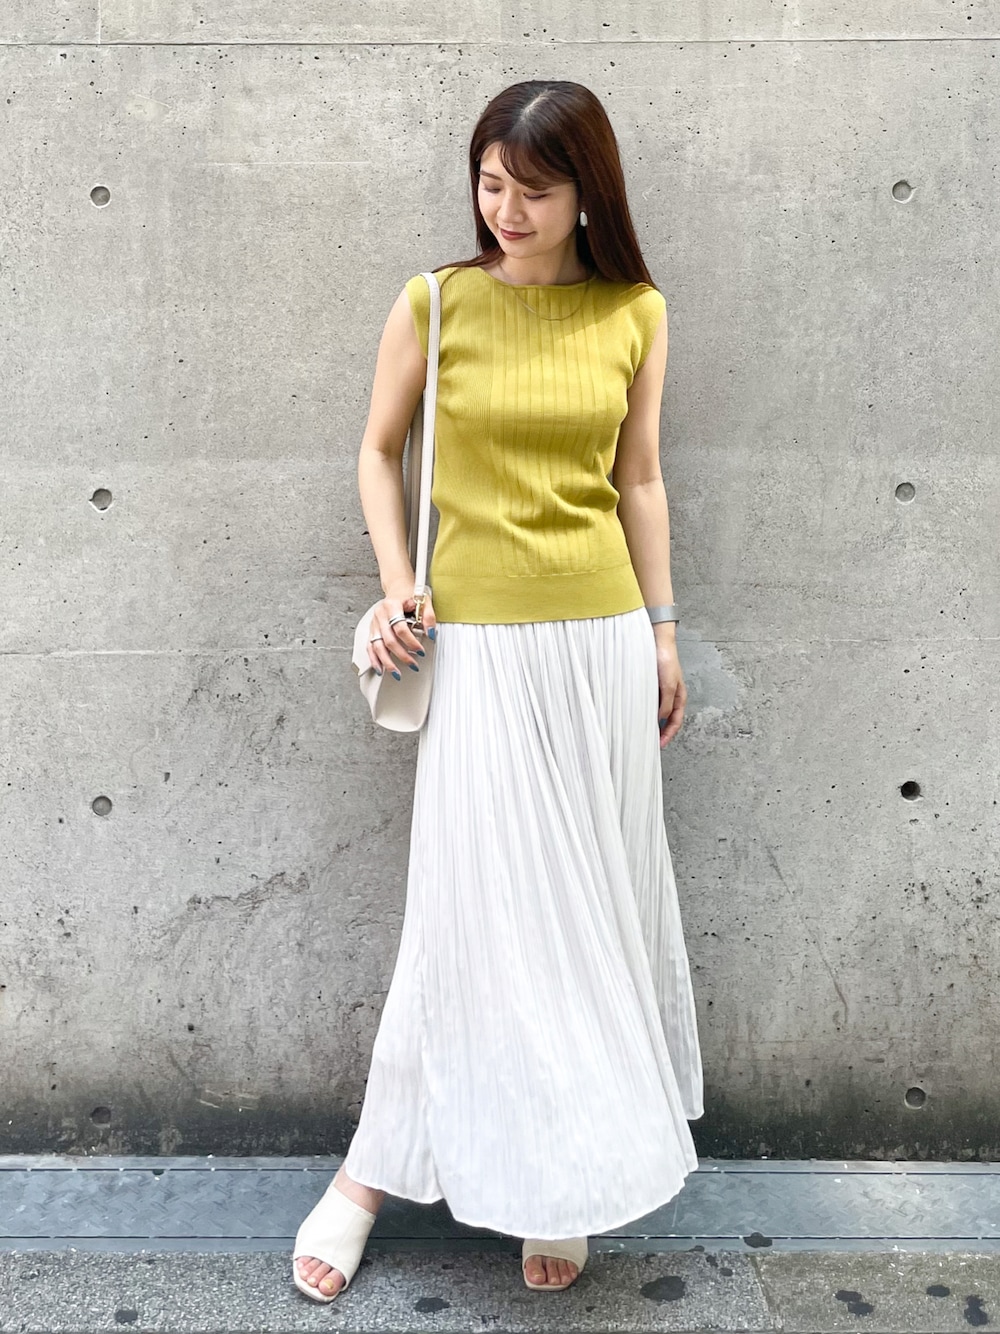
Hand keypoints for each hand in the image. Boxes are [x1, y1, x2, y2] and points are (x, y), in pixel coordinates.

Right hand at [366, 581, 436, 677]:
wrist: (398, 587)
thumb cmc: (410, 594)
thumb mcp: (424, 601)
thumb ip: (429, 616)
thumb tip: (430, 633)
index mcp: (392, 606)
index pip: (400, 628)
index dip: (411, 641)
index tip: (420, 650)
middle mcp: (380, 615)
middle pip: (388, 640)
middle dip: (402, 655)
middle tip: (413, 664)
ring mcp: (374, 623)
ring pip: (377, 646)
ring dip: (387, 662)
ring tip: (397, 673)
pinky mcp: (372, 630)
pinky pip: (370, 647)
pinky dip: (375, 660)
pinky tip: (380, 669)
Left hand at [654, 625, 684, 747]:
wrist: (658, 643)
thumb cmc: (667, 661)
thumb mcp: (669, 686)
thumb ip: (666, 704)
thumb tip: (660, 719)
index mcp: (680, 698)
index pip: (676, 722)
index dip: (669, 735)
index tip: (660, 745)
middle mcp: (671, 696)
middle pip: (668, 720)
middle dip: (661, 732)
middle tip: (650, 743)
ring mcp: (661, 692)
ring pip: (658, 712)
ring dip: (652, 723)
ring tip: (643, 732)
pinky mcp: (652, 686)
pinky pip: (649, 703)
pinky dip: (645, 711)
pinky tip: (637, 715)